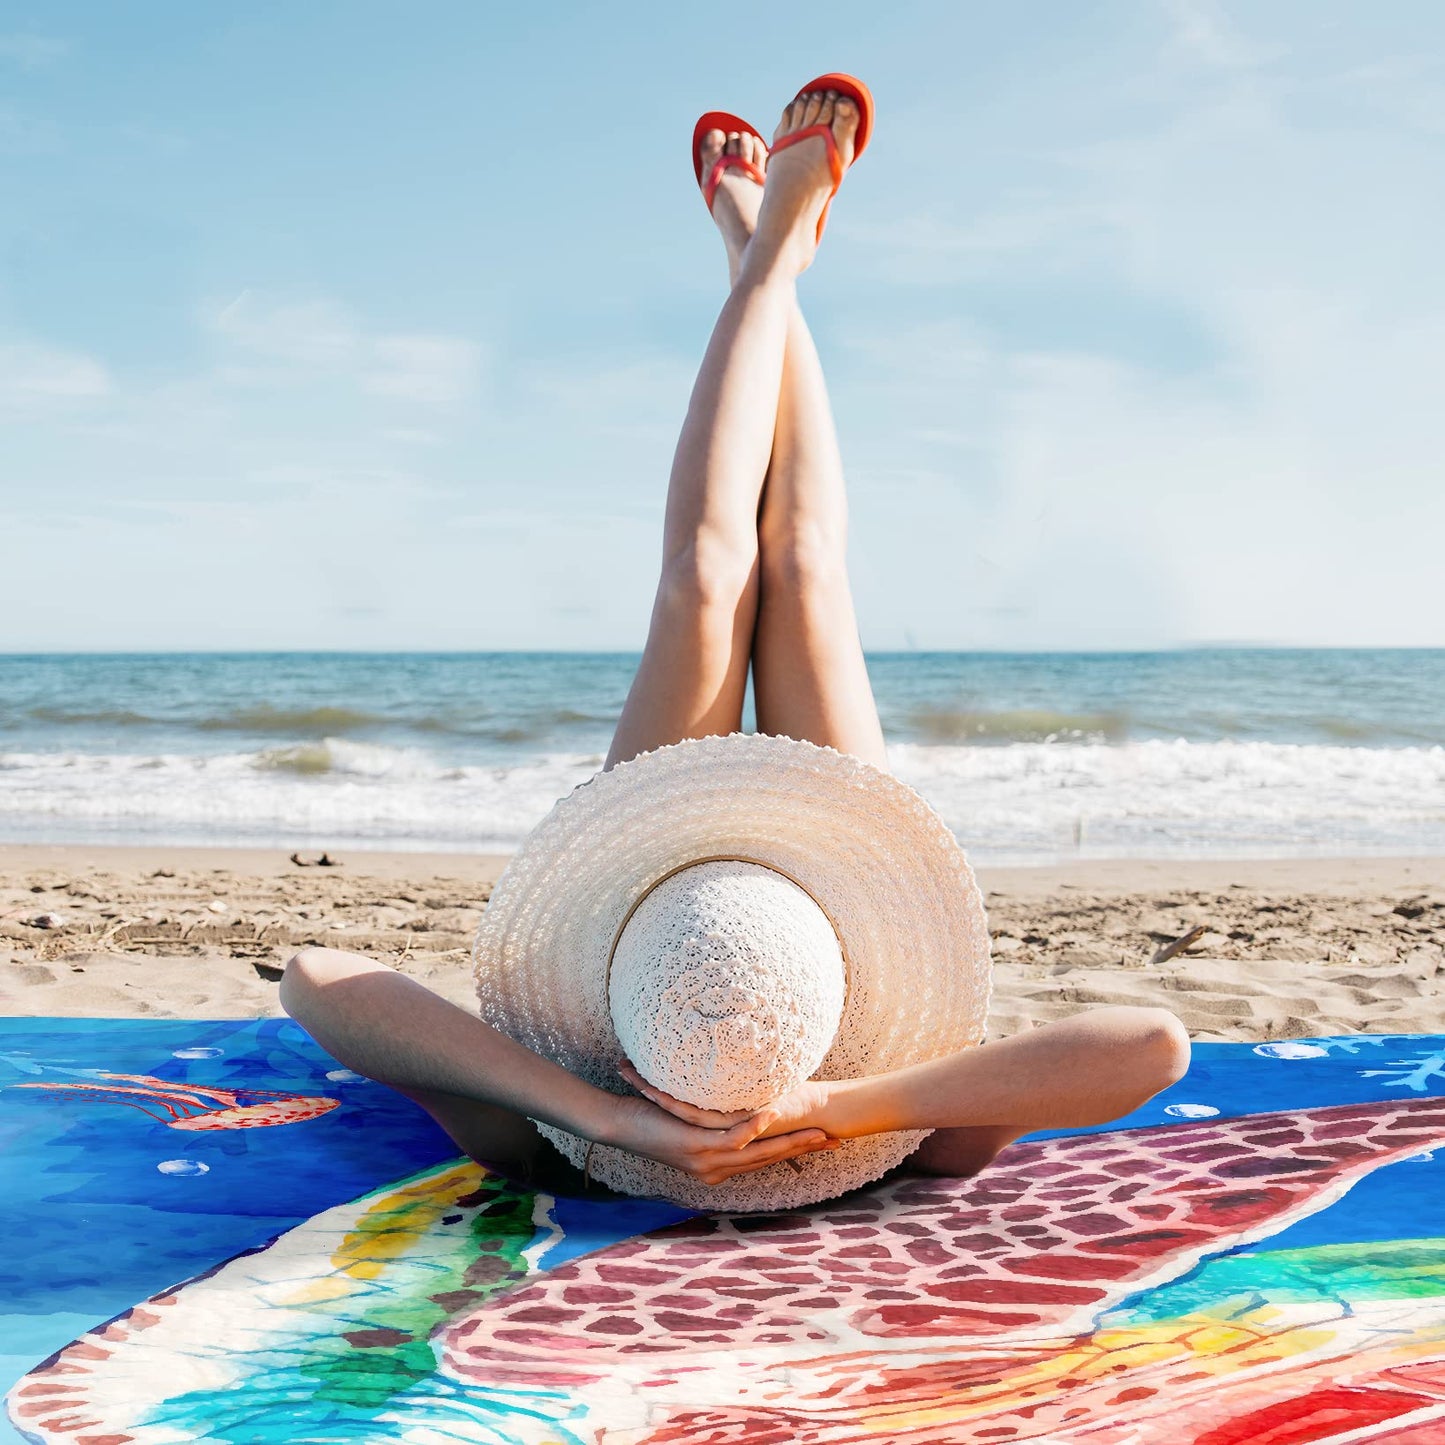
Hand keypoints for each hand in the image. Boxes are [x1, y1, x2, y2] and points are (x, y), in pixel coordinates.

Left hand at [602, 1077, 838, 1187]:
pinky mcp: (694, 1146)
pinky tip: (772, 1115)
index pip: (765, 1158)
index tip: (824, 1141)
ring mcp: (705, 1160)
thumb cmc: (650, 1117)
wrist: (615, 1124)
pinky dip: (754, 1127)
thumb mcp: (690, 1122)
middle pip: (769, 1159)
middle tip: (833, 1140)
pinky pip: (731, 1138)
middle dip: (803, 1149)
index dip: (795, 1150)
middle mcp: (714, 1169)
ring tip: (817, 1132)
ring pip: (757, 1153)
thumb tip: (740, 1098)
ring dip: (789, 1142)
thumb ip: (715, 1118)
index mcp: (717, 1166)